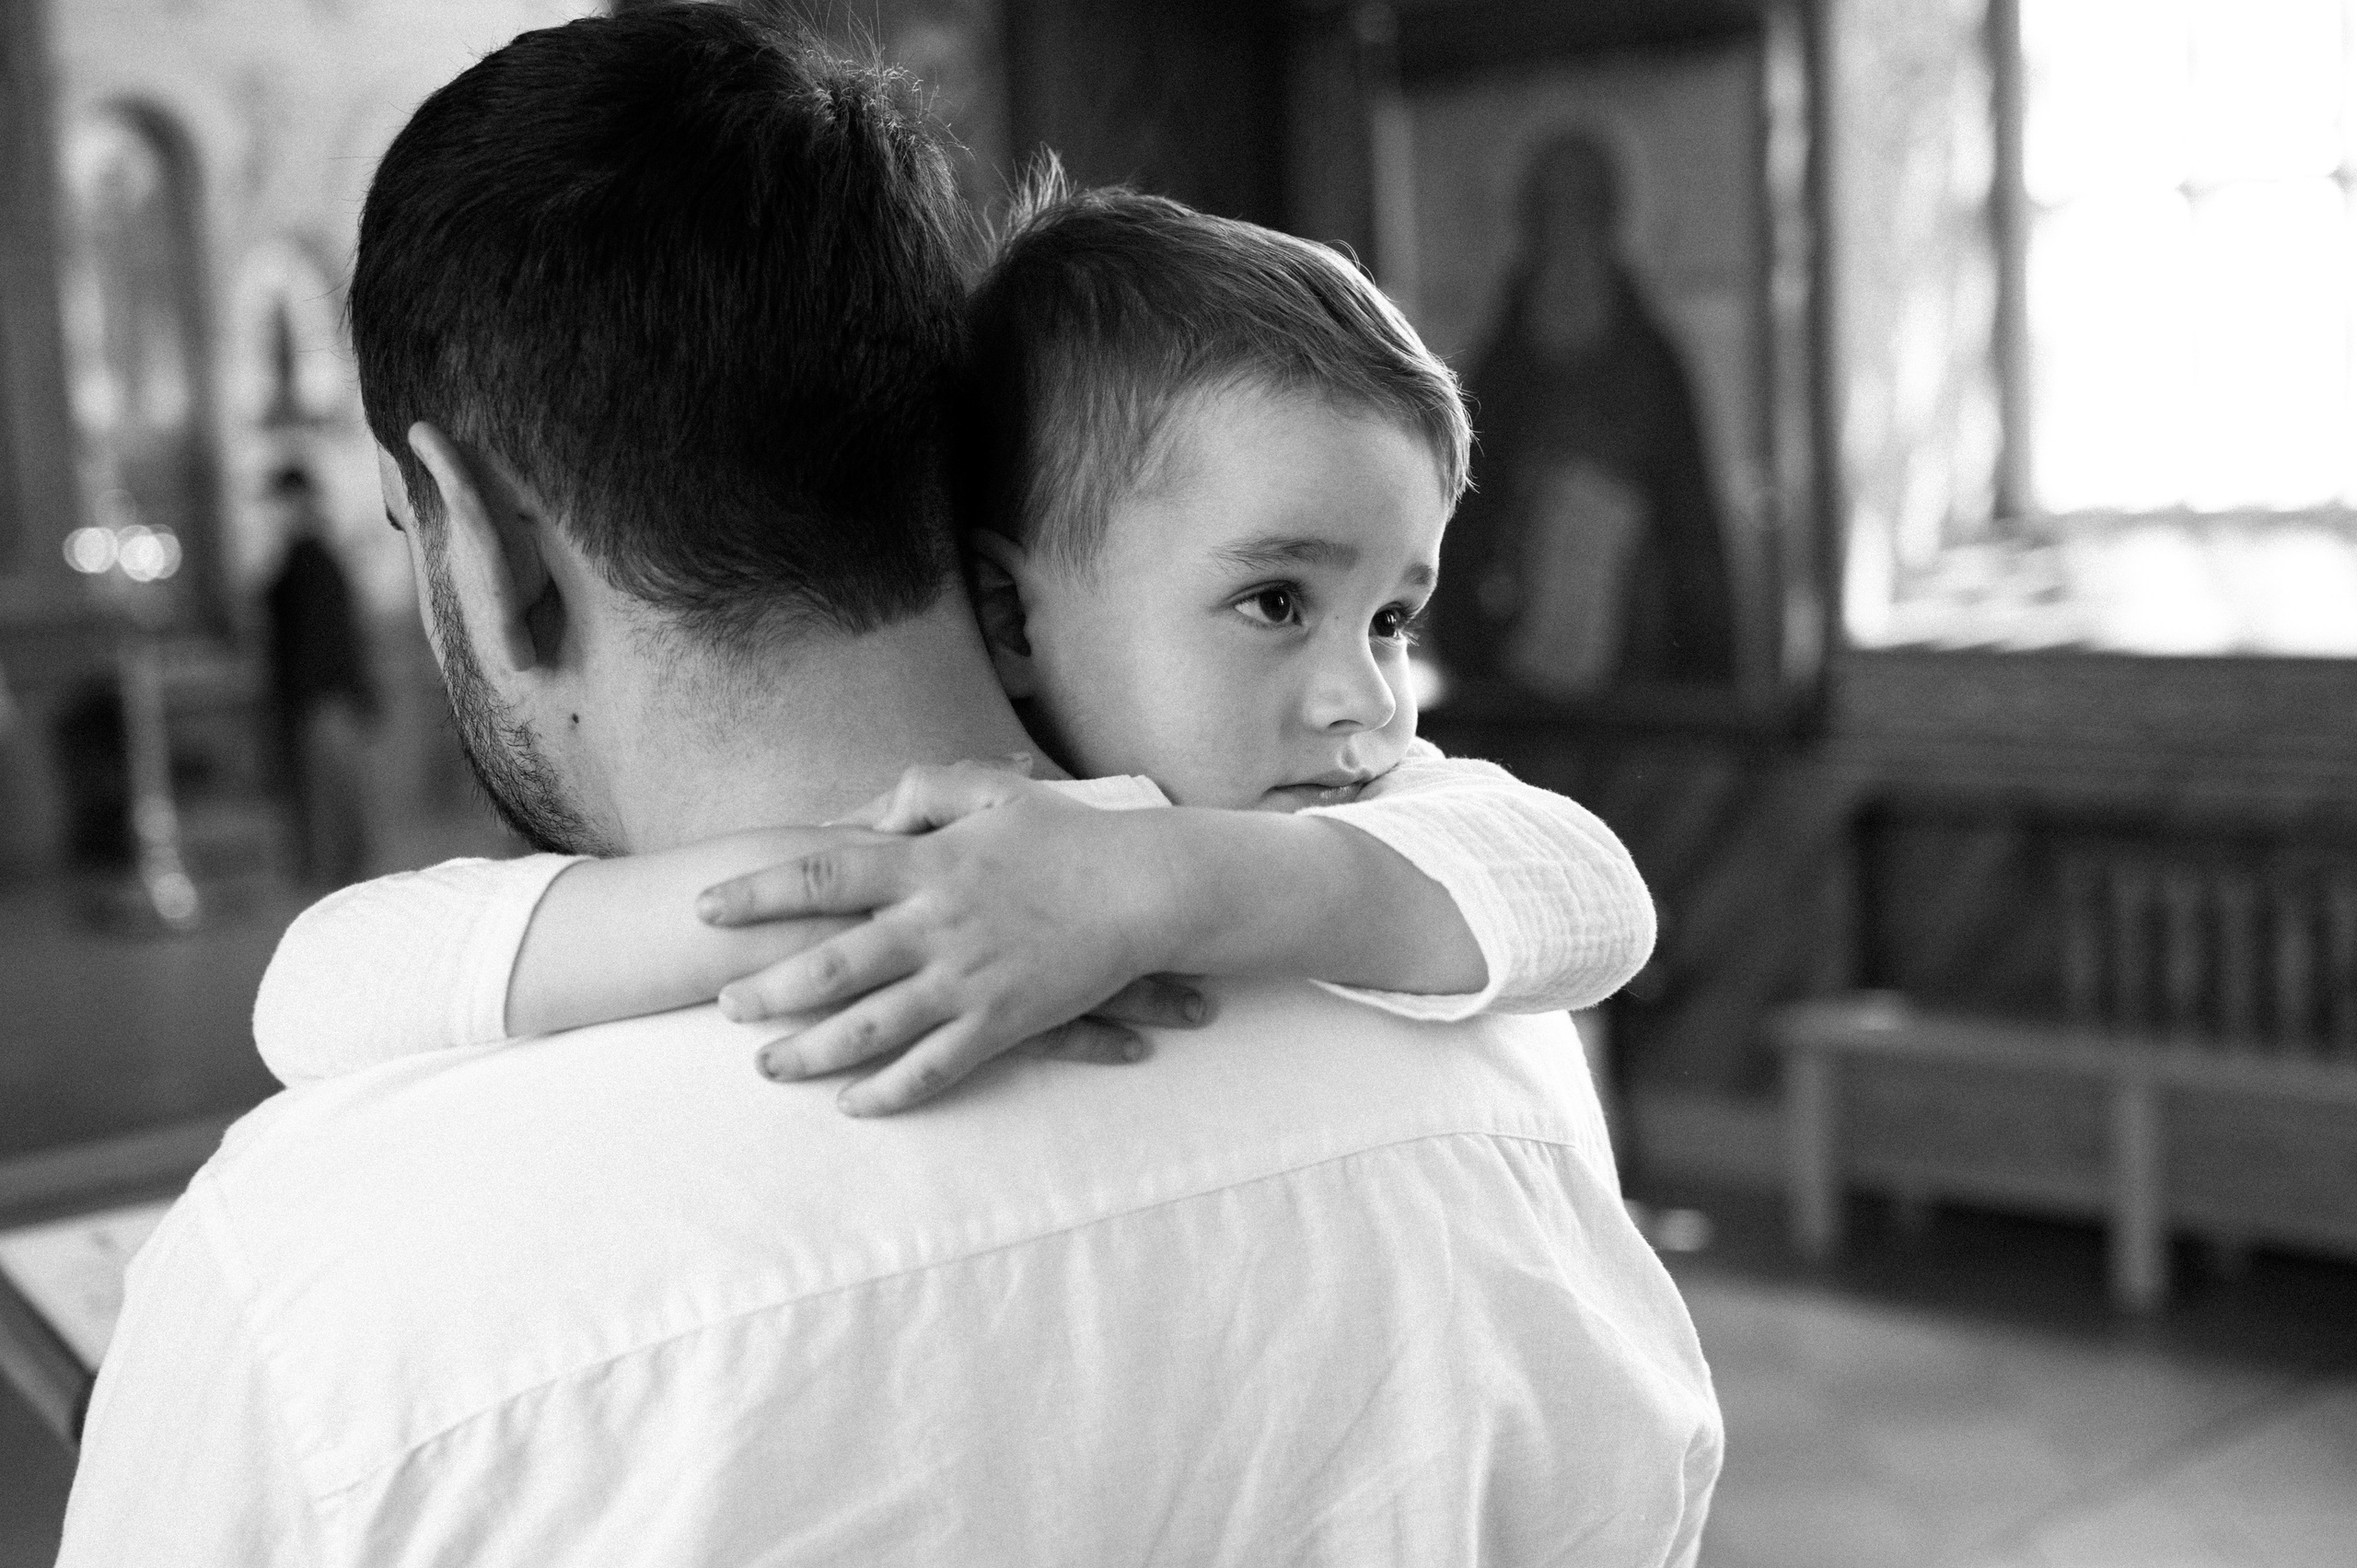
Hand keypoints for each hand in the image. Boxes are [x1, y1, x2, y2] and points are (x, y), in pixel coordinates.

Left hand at [697, 762, 1211, 1115]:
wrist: (1146, 886)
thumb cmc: (1068, 836)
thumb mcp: (992, 794)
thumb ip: (920, 792)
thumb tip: (854, 814)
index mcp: (927, 864)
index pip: (820, 876)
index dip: (756, 893)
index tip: (703, 908)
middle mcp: (936, 924)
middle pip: (830, 964)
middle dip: (767, 989)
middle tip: (722, 1007)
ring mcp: (969, 978)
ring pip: (872, 1027)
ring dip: (813, 1052)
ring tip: (768, 1067)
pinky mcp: (1004, 1022)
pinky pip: (936, 1067)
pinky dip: (891, 1091)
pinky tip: (855, 1104)